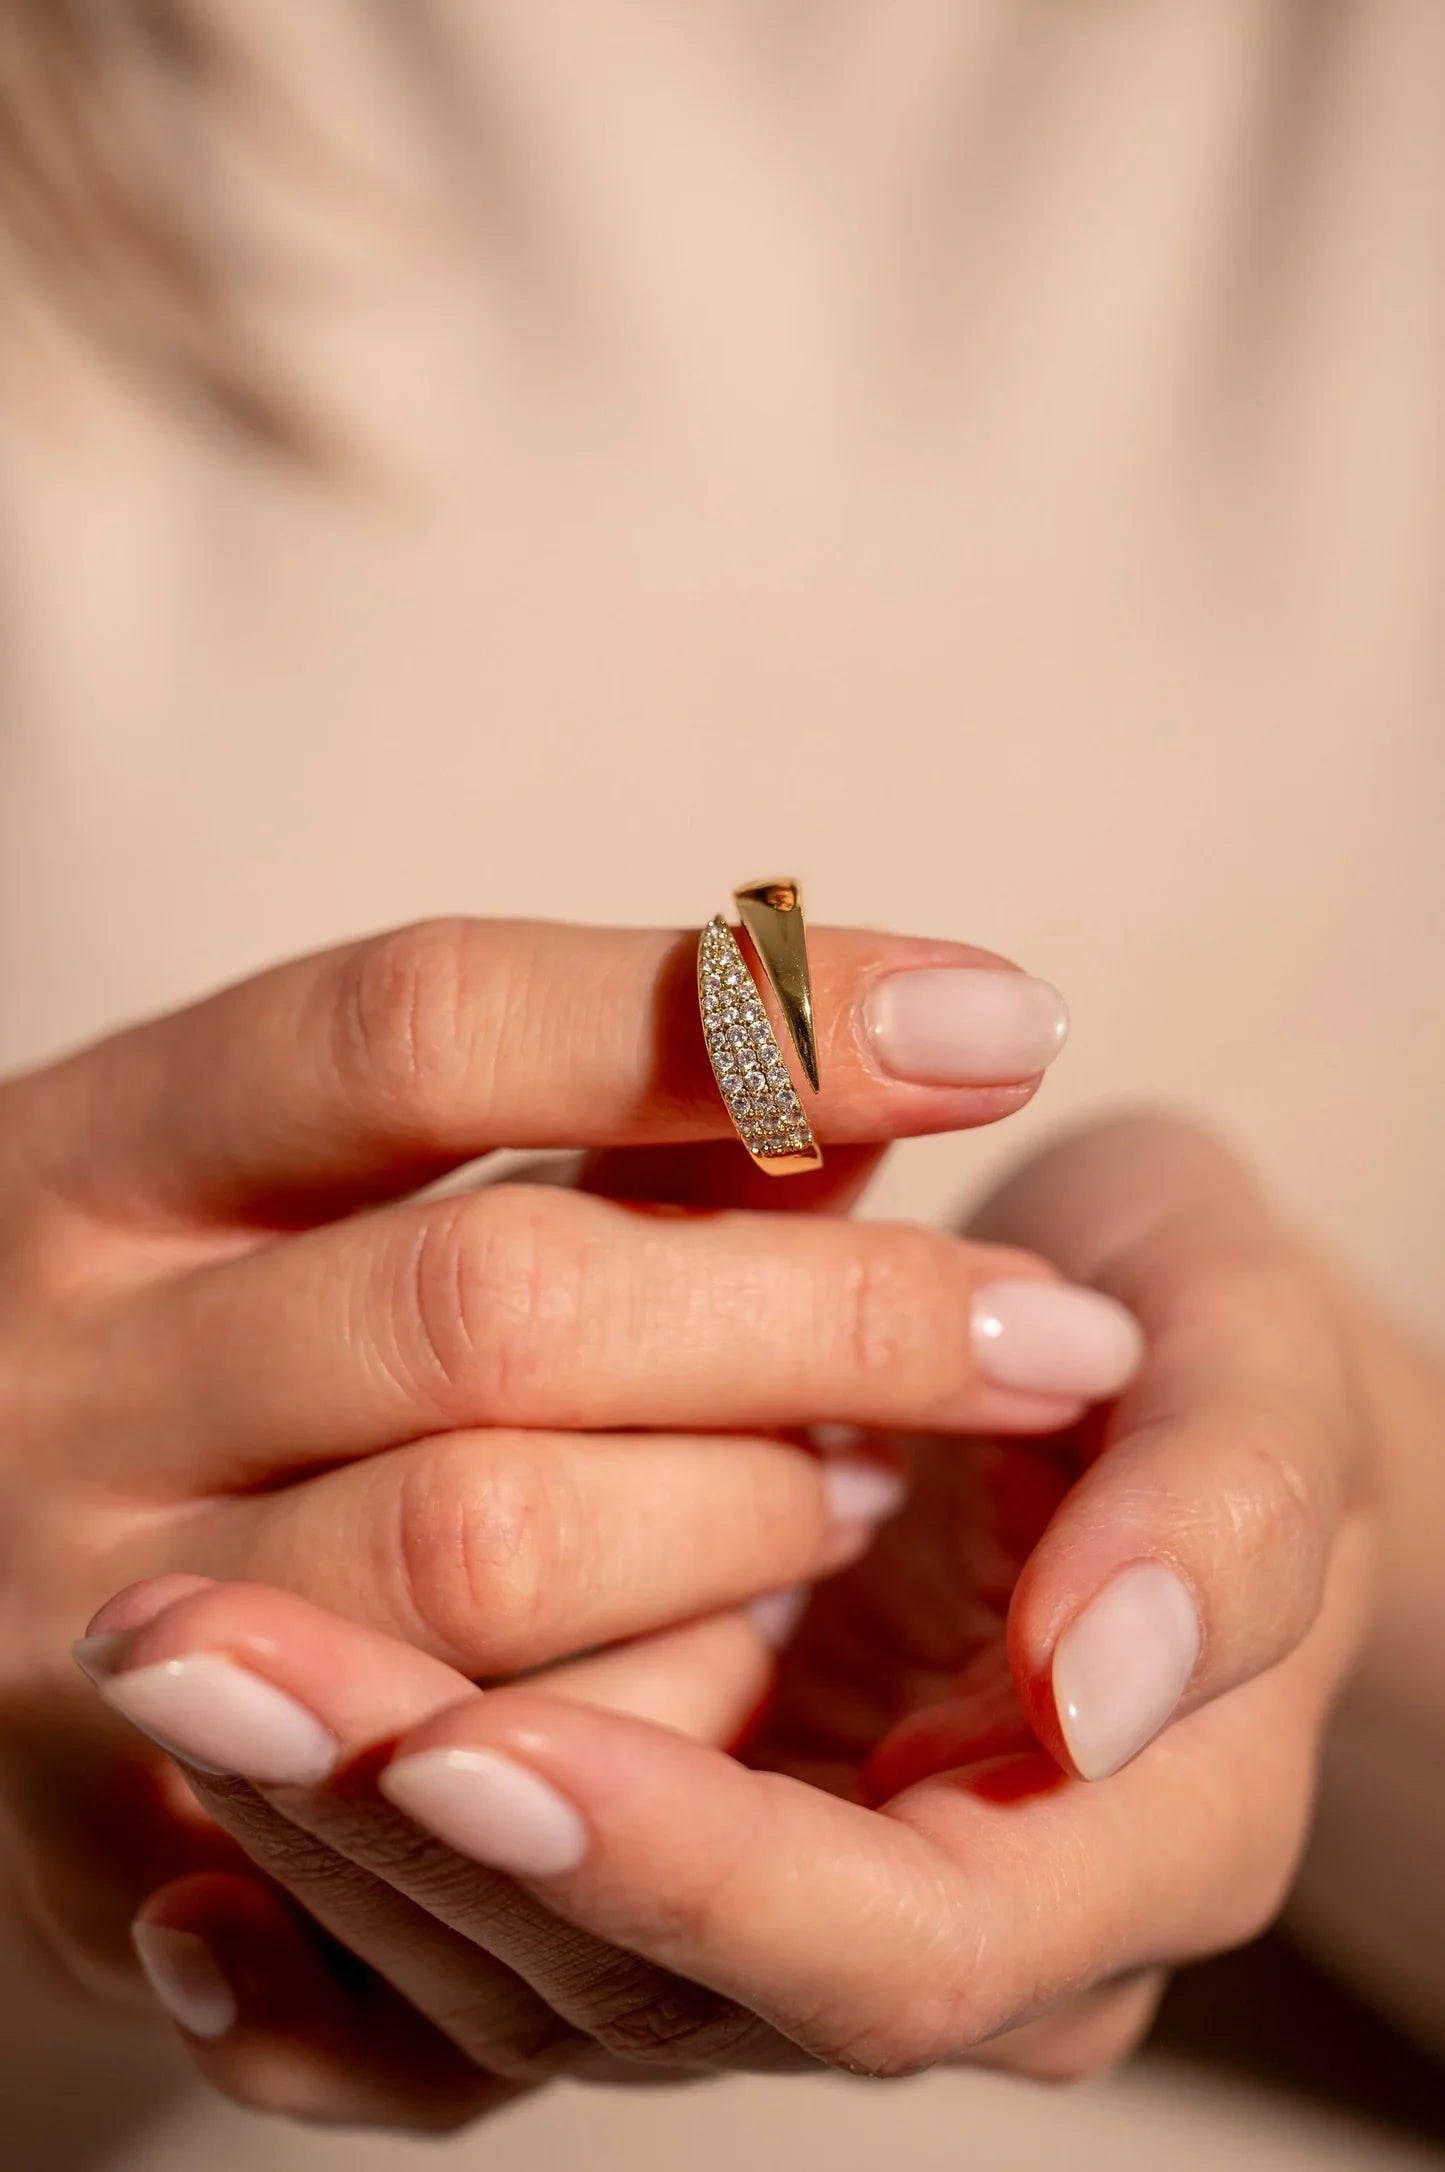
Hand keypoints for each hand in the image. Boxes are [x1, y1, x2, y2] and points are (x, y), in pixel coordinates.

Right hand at [0, 913, 1094, 2004]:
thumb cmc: (202, 1340)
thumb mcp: (320, 1191)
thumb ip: (581, 1124)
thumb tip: (882, 1037)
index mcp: (102, 1152)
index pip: (428, 1025)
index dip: (735, 1019)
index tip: (1000, 1018)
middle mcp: (56, 1370)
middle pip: (498, 1302)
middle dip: (831, 1313)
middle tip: (1049, 1331)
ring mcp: (71, 1612)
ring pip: (490, 1550)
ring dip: (755, 1516)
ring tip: (882, 1493)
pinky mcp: (113, 1839)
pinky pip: (461, 1787)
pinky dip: (656, 1720)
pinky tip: (749, 1669)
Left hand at [81, 1115, 1382, 2129]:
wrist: (1121, 1366)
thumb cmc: (1195, 1353)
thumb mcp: (1262, 1374)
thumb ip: (1224, 1515)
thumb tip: (1101, 1682)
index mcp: (1116, 1849)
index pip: (885, 1945)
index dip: (681, 1871)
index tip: (472, 1744)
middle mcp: (918, 1921)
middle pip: (655, 1987)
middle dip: (422, 1843)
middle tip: (193, 1662)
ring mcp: (764, 1907)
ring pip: (526, 1978)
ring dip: (326, 1834)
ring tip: (159, 1663)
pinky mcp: (653, 1851)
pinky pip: (467, 1990)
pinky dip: (321, 1970)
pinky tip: (175, 1895)